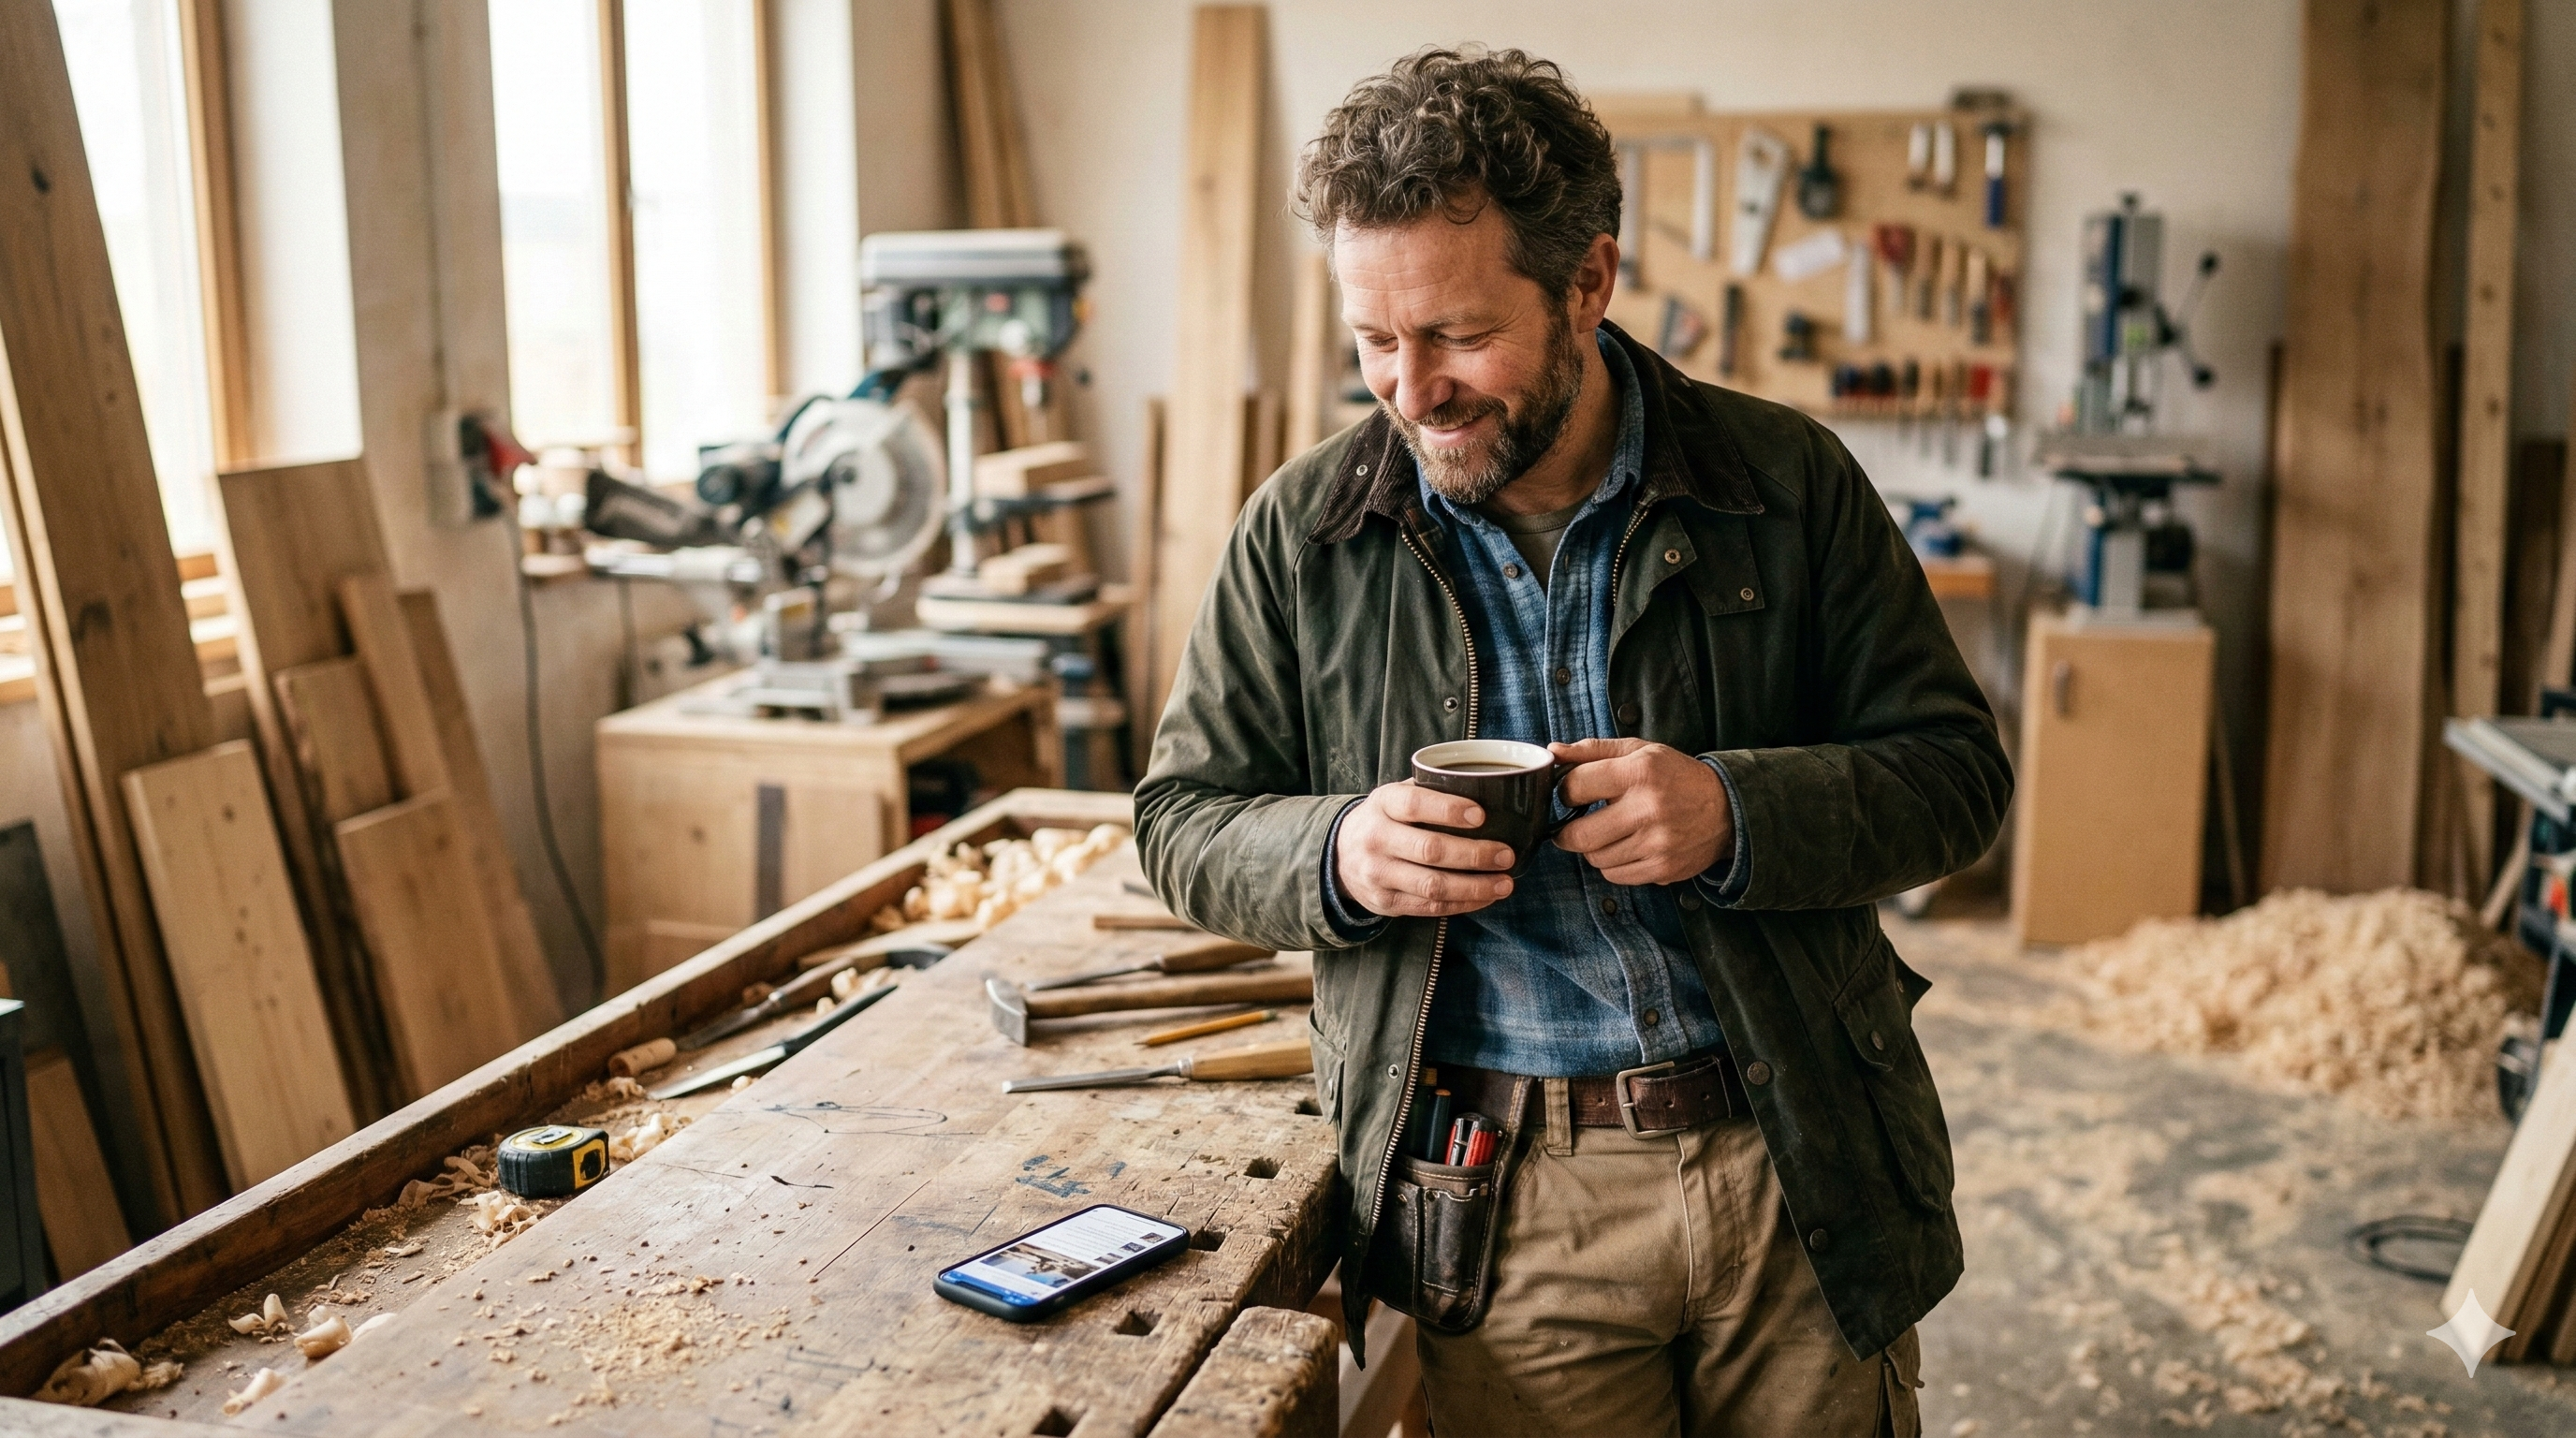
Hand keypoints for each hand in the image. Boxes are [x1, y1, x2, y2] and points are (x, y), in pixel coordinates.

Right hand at [1334, 781, 1517, 918]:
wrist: (1340, 855)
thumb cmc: (1385, 819)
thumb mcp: (1395, 795)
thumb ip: (1431, 790)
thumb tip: (1488, 788)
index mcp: (1382, 804)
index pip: (1413, 804)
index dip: (1448, 810)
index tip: (1481, 815)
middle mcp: (1376, 839)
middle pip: (1429, 850)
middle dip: (1474, 855)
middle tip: (1506, 855)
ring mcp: (1379, 875)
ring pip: (1432, 886)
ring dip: (1475, 887)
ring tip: (1505, 883)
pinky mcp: (1386, 903)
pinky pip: (1430, 908)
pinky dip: (1463, 904)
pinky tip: (1486, 897)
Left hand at [1550, 738, 1730, 885]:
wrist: (1727, 808)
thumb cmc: (1676, 776)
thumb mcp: (1640, 751)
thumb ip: (1593, 750)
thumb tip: (1553, 751)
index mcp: (1639, 772)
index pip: (1575, 787)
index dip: (1566, 791)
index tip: (1573, 794)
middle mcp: (1648, 809)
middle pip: (1578, 835)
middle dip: (1568, 832)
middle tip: (1575, 825)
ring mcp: (1657, 843)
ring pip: (1595, 858)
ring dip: (1594, 848)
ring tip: (1610, 833)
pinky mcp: (1663, 868)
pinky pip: (1615, 875)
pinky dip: (1612, 864)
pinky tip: (1626, 847)